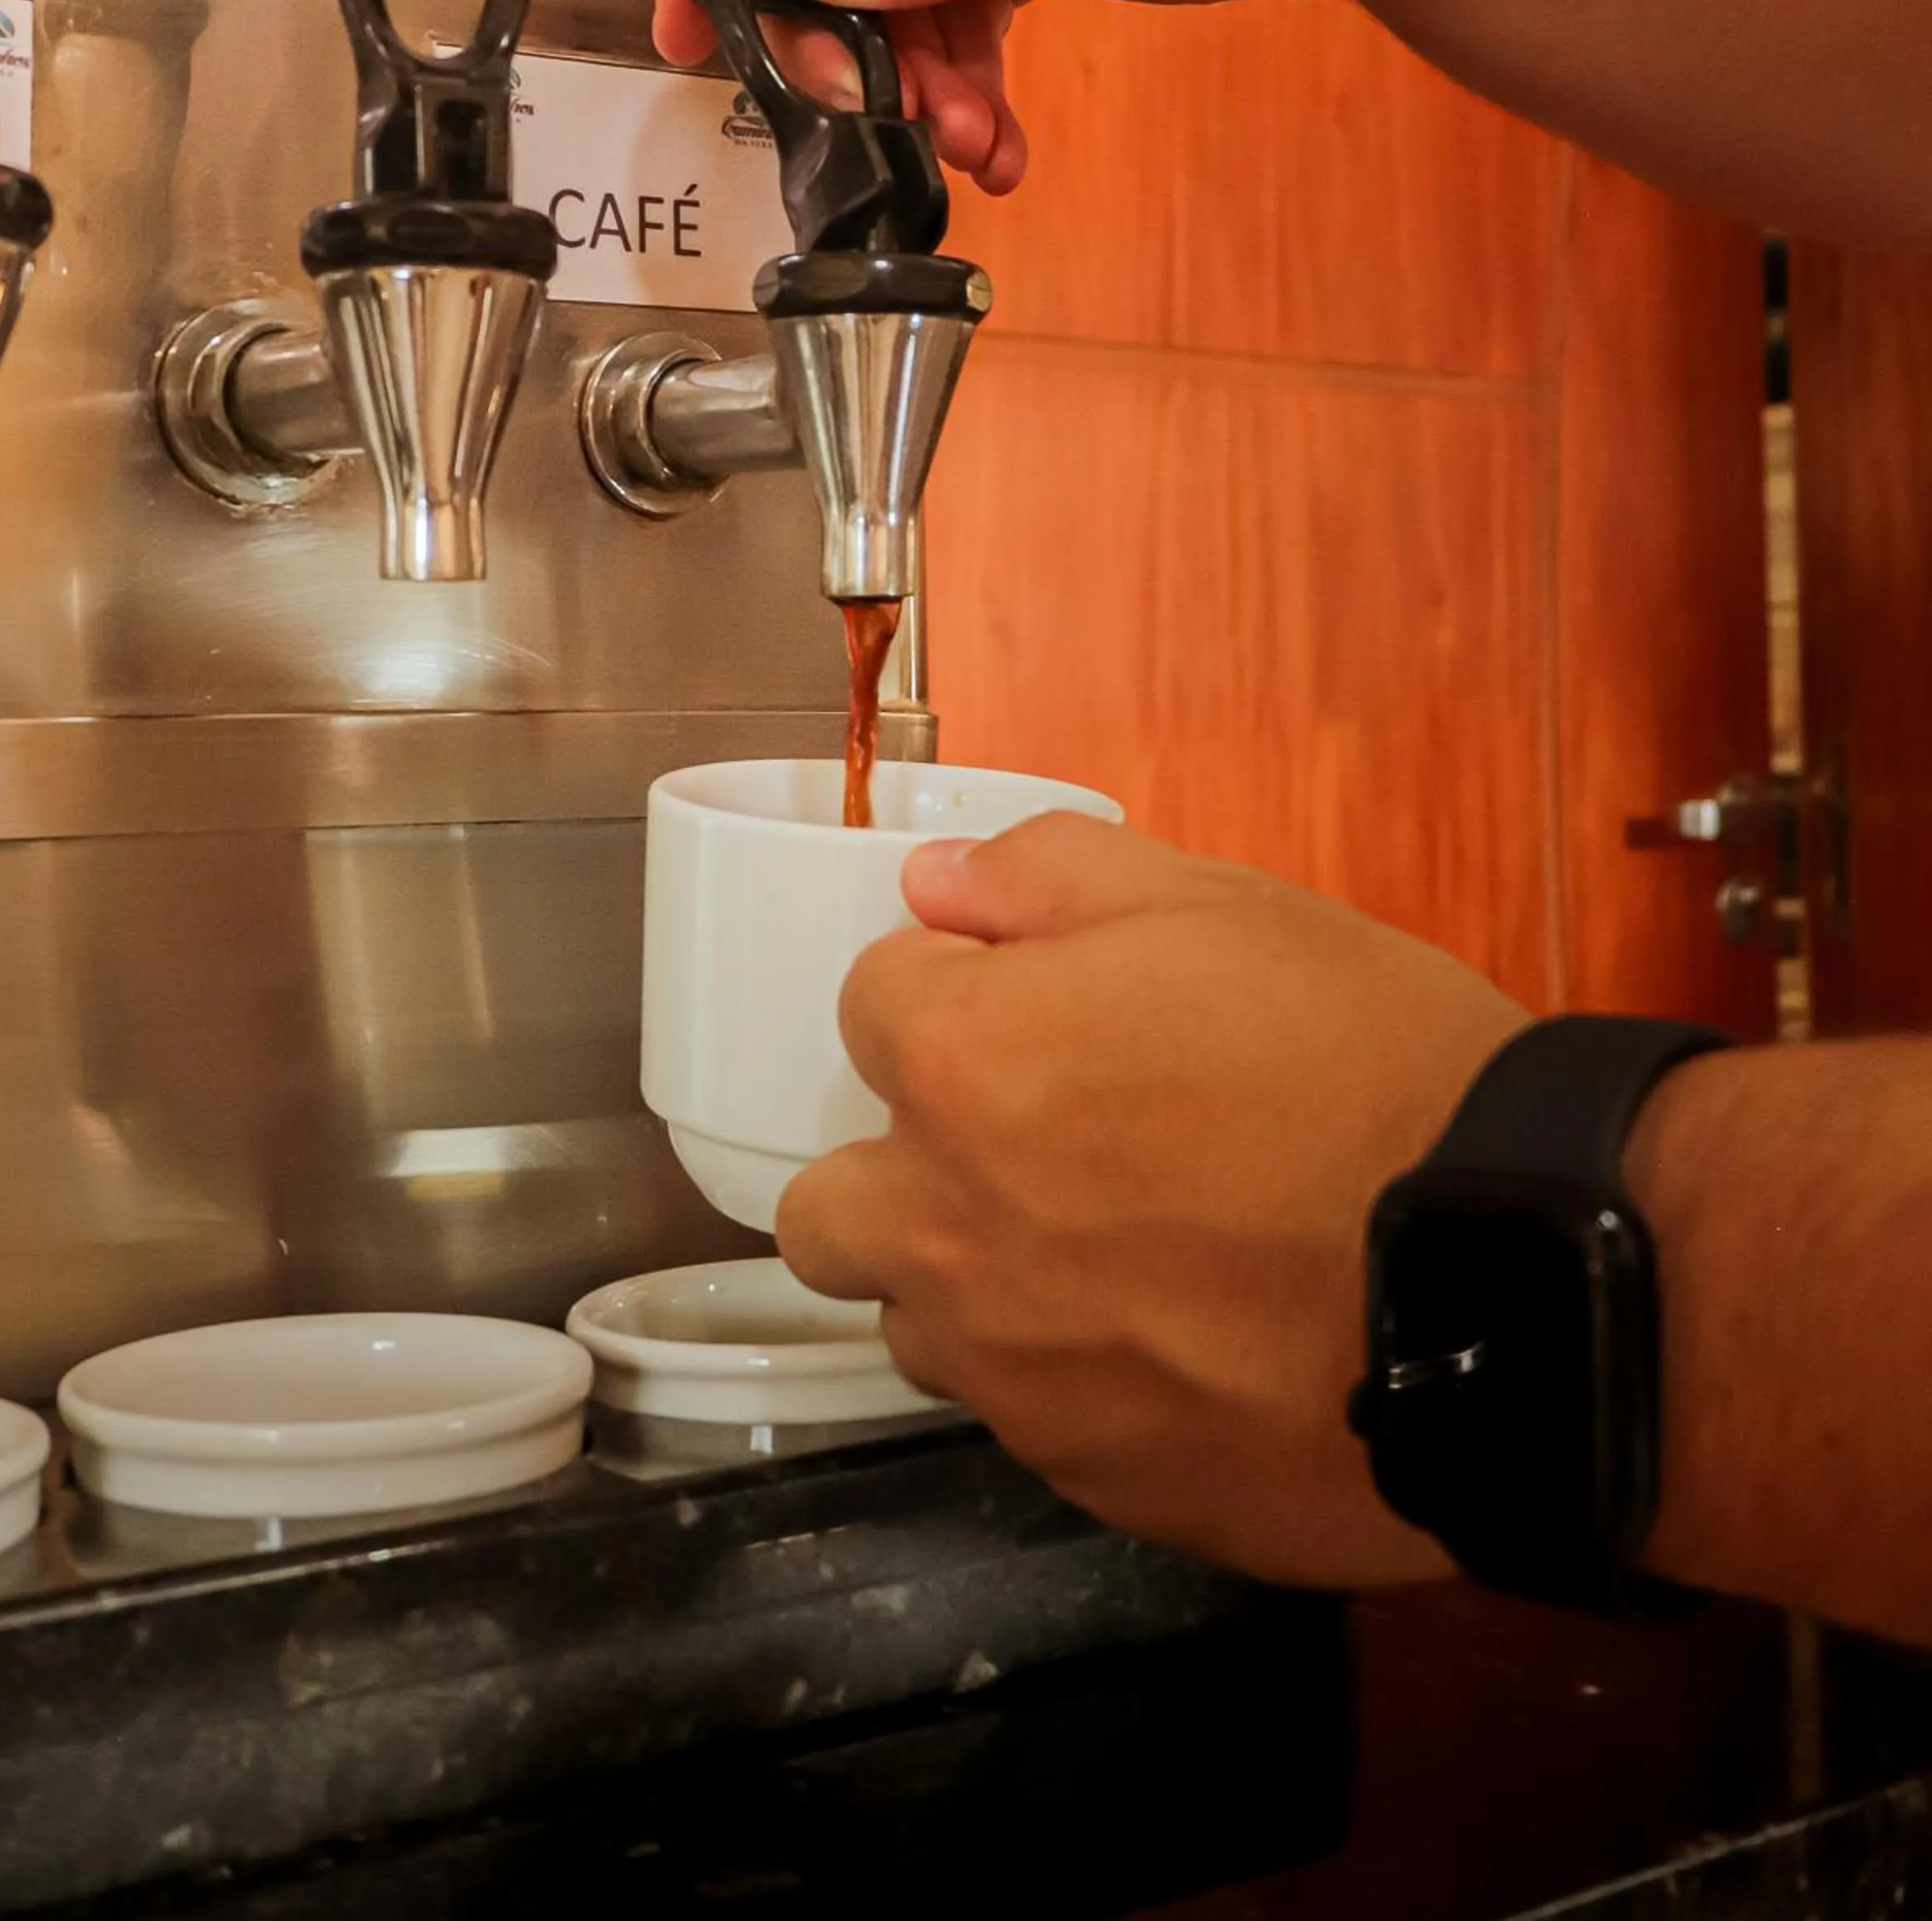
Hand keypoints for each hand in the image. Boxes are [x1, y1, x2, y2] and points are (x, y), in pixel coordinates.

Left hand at [777, 814, 1527, 1588]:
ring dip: (971, 1279)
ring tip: (1114, 1248)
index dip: (952, 988)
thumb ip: (1050, 877)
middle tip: (1025, 1141)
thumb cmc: (1379, 1070)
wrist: (1523, 1283)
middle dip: (898, 1162)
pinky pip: (1025, 1415)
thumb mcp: (1229, 905)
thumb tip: (939, 882)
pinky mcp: (1090, 1477)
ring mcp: (1014, 1373)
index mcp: (969, 1067)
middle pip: (830, 1202)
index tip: (1028, 1001)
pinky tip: (1183, 1337)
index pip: (867, 1003)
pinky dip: (1070, 1373)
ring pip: (917, 1322)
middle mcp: (952, 1231)